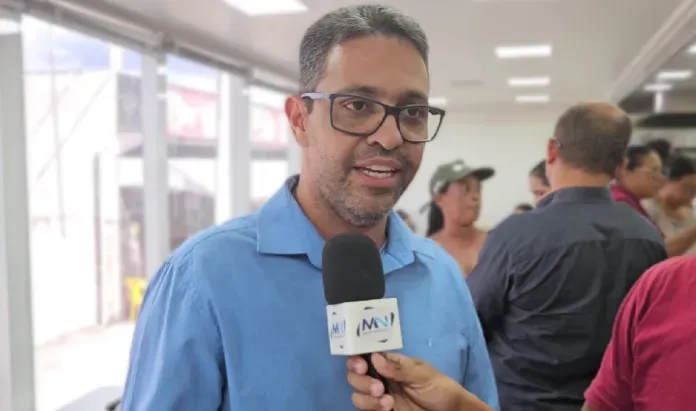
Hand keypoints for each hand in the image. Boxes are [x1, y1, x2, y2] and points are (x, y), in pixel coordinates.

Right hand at [347, 352, 490, 410]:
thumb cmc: (439, 387)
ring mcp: (380, 396)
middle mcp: (381, 378)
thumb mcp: (422, 375)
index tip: (360, 366)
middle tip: (379, 388)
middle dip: (360, 381)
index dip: (356, 359)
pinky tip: (386, 409)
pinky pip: (366, 410)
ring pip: (357, 395)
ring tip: (388, 403)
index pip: (366, 357)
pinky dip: (371, 409)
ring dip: (367, 399)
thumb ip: (398, 369)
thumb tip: (374, 357)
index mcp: (390, 364)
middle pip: (355, 376)